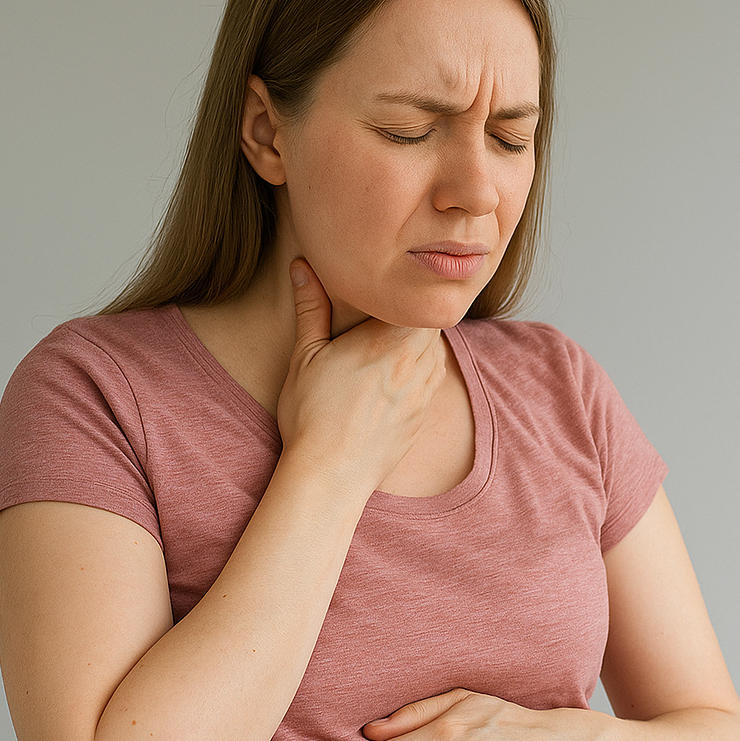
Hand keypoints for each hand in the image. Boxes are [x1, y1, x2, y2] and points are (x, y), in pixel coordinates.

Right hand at [277, 258, 444, 488]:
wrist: (331, 475)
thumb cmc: (312, 415)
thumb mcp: (305, 356)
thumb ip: (310, 307)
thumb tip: (302, 266)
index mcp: (391, 342)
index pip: (420, 303)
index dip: (409, 295)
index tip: (392, 293)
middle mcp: (416, 365)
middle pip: (433, 326)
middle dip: (415, 319)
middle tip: (390, 315)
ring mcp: (424, 394)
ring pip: (437, 353)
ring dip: (421, 345)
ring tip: (393, 344)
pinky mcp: (423, 418)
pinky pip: (434, 383)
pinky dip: (423, 372)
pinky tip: (397, 376)